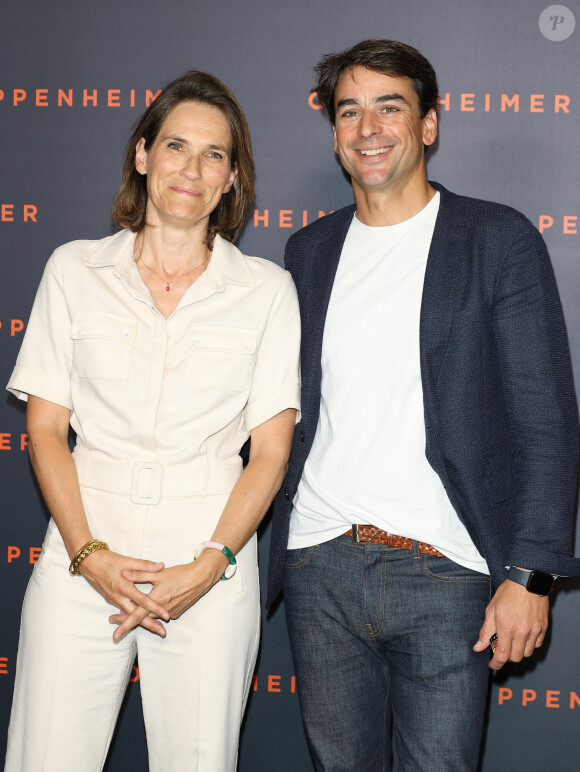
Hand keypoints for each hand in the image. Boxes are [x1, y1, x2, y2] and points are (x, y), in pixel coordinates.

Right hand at [79, 549, 169, 637]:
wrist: (90, 563)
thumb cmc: (109, 560)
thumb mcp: (128, 561)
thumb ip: (145, 565)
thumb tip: (161, 566)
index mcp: (124, 587)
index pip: (143, 601)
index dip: (155, 608)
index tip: (166, 615)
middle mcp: (119, 597)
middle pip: (136, 615)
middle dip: (150, 624)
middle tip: (163, 632)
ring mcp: (114, 600)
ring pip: (130, 615)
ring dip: (142, 622)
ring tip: (156, 628)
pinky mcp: (112, 600)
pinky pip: (124, 611)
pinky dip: (132, 617)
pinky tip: (141, 620)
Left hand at [108, 548, 228, 641]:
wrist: (201, 578)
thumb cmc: (180, 574)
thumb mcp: (158, 573)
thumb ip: (140, 573)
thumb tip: (124, 573)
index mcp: (156, 600)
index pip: (136, 616)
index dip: (124, 625)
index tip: (115, 635)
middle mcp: (162, 611)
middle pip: (141, 620)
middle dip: (126, 622)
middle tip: (113, 623)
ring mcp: (170, 613)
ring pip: (151, 618)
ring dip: (140, 617)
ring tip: (127, 614)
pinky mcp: (177, 612)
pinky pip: (162, 616)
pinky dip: (153, 614)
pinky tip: (150, 608)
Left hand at [473, 578, 548, 669]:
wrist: (527, 581)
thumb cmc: (508, 593)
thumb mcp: (491, 610)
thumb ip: (486, 631)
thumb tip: (478, 647)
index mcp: (507, 628)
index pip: (502, 656)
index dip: (496, 664)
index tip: (492, 664)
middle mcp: (522, 632)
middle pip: (515, 657)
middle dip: (506, 657)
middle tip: (501, 648)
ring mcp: (534, 631)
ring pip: (527, 653)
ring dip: (518, 651)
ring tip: (512, 641)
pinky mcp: (543, 628)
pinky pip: (537, 645)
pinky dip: (529, 645)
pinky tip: (523, 636)